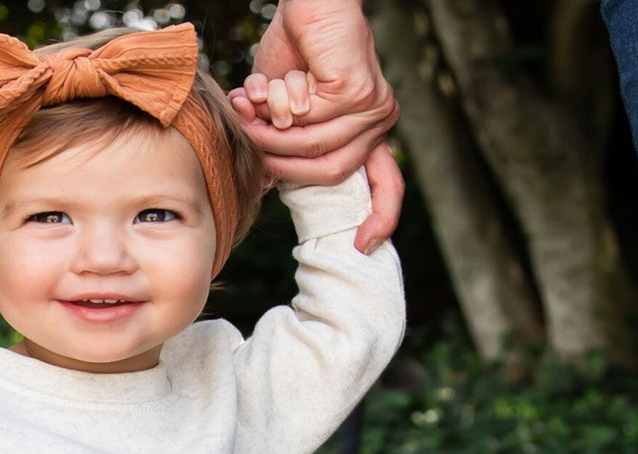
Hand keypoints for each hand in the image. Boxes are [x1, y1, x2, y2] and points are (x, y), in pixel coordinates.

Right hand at [229, 0, 401, 247]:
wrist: (306, 3)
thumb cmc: (293, 54)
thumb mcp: (287, 113)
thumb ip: (288, 146)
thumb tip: (270, 186)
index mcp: (369, 131)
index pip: (387, 183)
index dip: (380, 216)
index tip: (362, 245)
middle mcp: (379, 120)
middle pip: (332, 173)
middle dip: (285, 164)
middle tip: (254, 144)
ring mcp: (374, 105)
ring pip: (316, 147)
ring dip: (274, 136)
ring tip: (251, 115)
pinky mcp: (358, 90)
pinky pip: (309, 121)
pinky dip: (281, 109)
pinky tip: (267, 91)